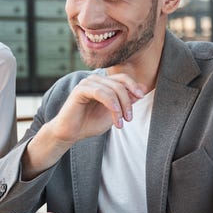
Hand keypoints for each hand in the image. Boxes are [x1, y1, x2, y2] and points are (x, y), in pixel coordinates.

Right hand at [22, 74, 145, 178]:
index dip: (134, 86)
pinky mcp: (80, 90)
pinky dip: (111, 105)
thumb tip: (142, 89)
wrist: (71, 133)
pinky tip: (115, 116)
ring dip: (120, 107)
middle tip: (129, 119)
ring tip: (120, 123)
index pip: (122, 78)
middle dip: (128, 102)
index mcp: (103, 83)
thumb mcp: (114, 113)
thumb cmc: (90, 123)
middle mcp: (95, 80)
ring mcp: (87, 83)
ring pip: (112, 89)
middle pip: (119, 84)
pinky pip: (101, 93)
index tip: (141, 97)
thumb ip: (126, 101)